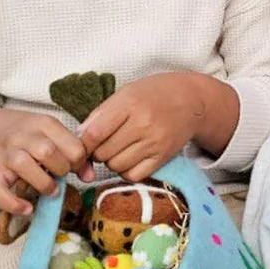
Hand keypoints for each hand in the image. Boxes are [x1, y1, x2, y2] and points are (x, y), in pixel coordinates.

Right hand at [0, 108, 92, 216]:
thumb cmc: (24, 135)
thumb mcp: (50, 133)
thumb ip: (73, 150)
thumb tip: (90, 176)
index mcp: (43, 123)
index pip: (73, 145)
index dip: (80, 161)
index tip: (75, 166)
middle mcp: (22, 136)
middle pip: (48, 152)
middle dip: (62, 169)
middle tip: (61, 175)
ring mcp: (5, 155)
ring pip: (24, 165)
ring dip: (43, 183)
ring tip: (51, 190)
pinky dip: (14, 203)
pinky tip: (28, 209)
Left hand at [79, 73, 237, 181]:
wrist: (192, 100)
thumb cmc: (154, 94)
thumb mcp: (125, 93)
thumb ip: (100, 115)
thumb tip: (78, 138)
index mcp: (130, 103)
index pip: (95, 132)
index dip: (82, 142)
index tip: (81, 143)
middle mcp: (143, 124)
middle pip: (103, 153)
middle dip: (97, 151)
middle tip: (105, 142)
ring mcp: (155, 143)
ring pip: (116, 166)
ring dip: (111, 161)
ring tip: (119, 148)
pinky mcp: (163, 157)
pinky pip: (134, 175)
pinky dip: (126, 170)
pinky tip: (130, 158)